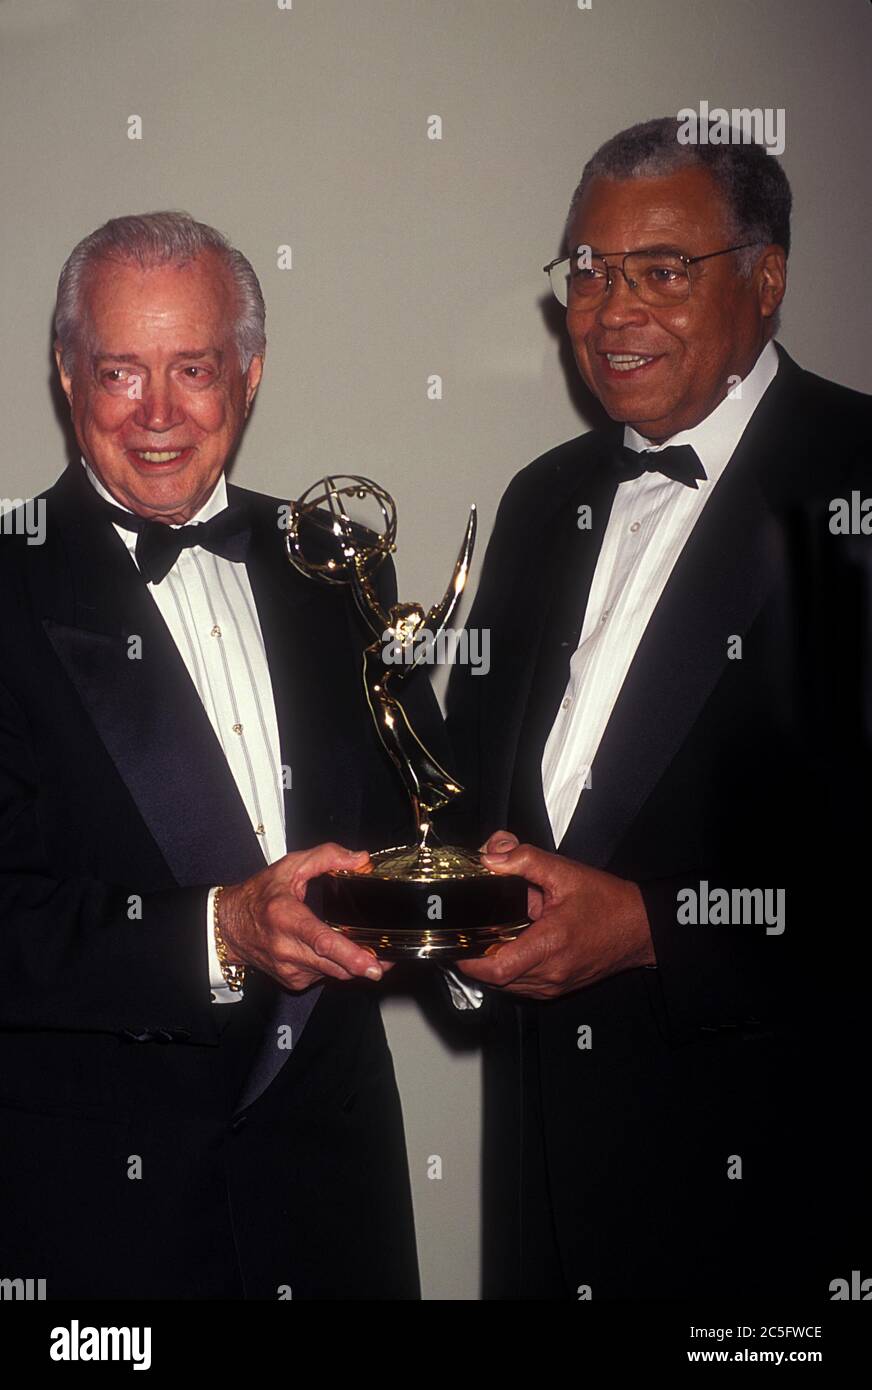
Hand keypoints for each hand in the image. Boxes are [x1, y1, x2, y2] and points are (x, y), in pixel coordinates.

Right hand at [218, 843, 390, 991]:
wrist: (227, 927)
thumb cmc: (257, 896)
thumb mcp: (289, 866)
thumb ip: (326, 857)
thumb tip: (360, 859)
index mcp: (286, 918)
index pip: (322, 941)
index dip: (351, 955)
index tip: (372, 964)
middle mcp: (287, 948)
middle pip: (335, 965)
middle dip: (364, 964)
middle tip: (386, 958)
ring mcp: (289, 969)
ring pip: (333, 974)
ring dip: (351, 965)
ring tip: (365, 951)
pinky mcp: (292, 981)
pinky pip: (323, 976)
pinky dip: (334, 966)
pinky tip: (333, 952)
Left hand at [460, 831, 654, 998]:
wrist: (641, 927)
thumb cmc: (609, 903)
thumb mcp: (566, 872)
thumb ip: (525, 860)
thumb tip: (491, 857)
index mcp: (550, 944)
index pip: (495, 968)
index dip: (469, 958)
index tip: (458, 941)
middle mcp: (551, 973)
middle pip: (495, 979)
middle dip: (477, 958)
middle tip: (471, 932)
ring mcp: (555, 985)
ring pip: (507, 986)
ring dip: (493, 966)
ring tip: (493, 937)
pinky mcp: (558, 988)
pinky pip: (522, 986)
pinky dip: (511, 971)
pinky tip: (513, 947)